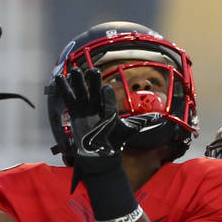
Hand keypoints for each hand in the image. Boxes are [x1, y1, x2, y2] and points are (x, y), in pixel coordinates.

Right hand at [56, 65, 160, 188]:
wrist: (101, 152)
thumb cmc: (116, 140)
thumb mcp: (129, 130)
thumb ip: (142, 121)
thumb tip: (160, 117)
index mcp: (109, 107)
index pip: (107, 99)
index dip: (106, 94)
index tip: (106, 88)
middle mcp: (98, 105)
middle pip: (94, 90)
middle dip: (93, 82)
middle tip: (93, 71)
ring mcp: (86, 107)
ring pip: (82, 92)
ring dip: (78, 81)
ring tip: (75, 70)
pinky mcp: (76, 112)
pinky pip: (70, 98)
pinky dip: (65, 88)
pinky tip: (61, 77)